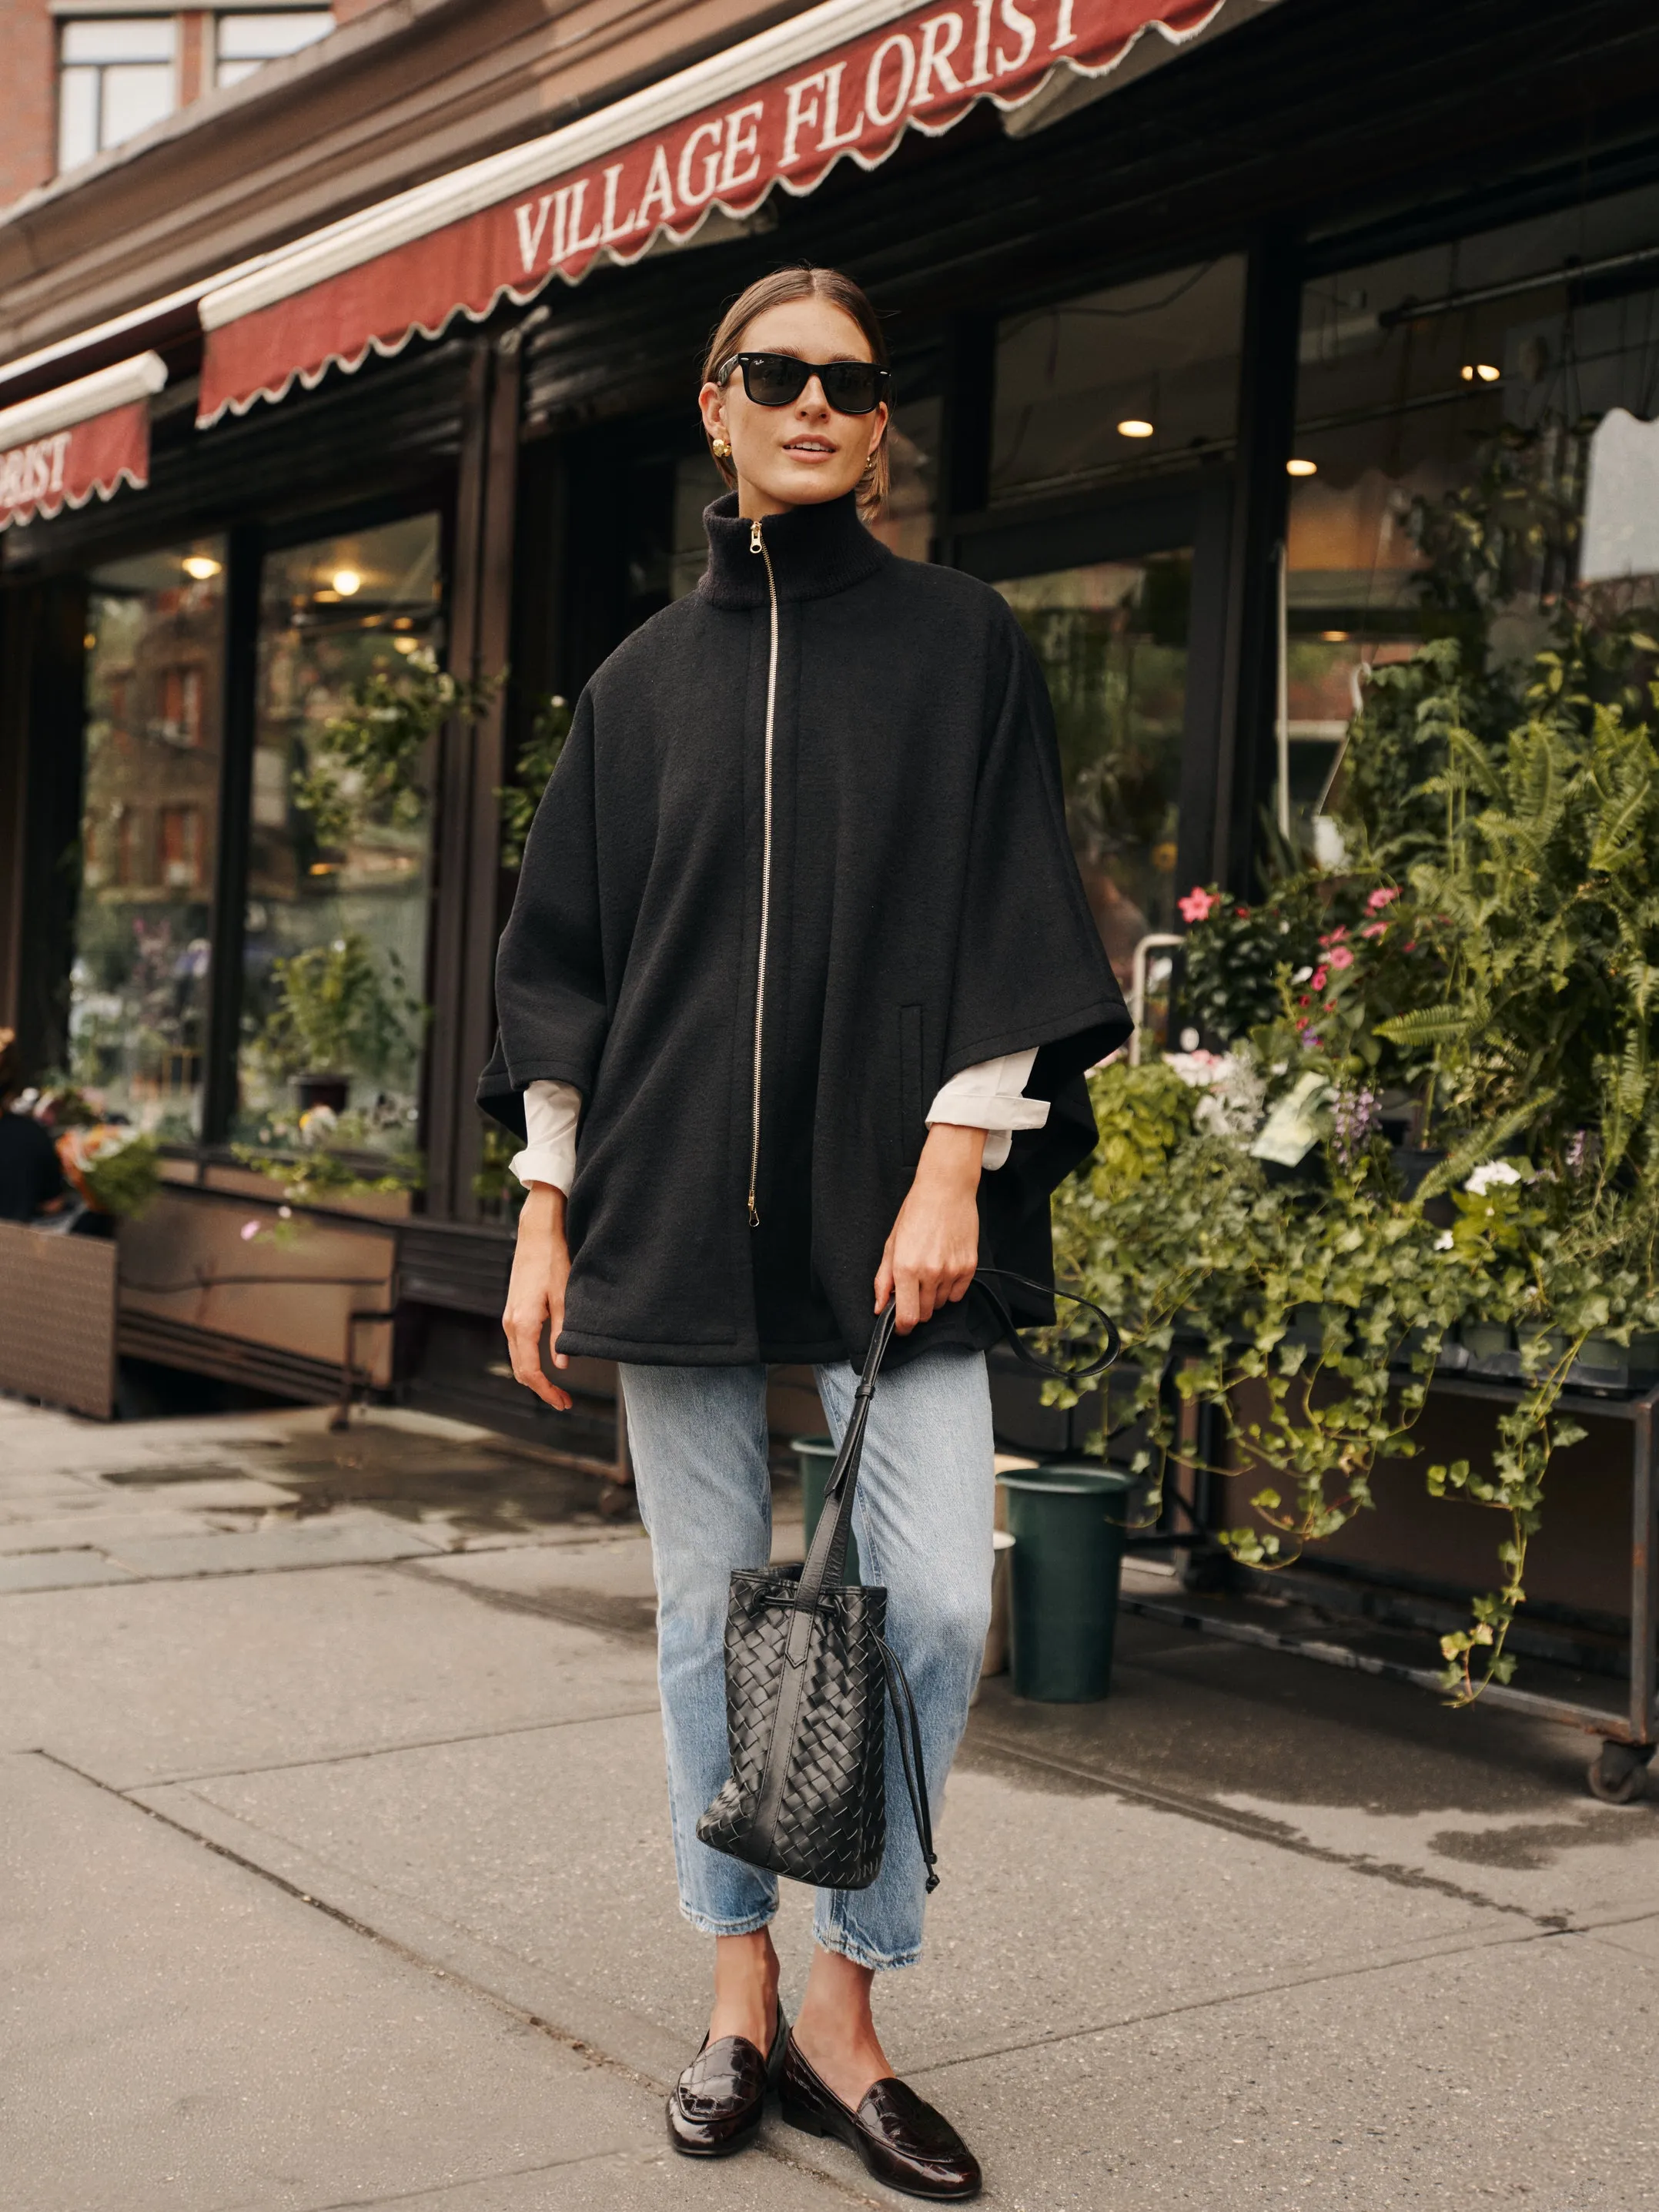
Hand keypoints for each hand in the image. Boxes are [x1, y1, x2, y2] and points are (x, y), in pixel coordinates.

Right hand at [503, 1183, 573, 1408]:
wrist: (537, 1233)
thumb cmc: (554, 1261)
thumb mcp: (566, 1298)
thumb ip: (563, 1334)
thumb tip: (562, 1365)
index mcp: (523, 1323)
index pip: (531, 1371)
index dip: (546, 1392)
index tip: (564, 1403)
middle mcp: (511, 1323)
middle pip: (520, 1370)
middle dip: (540, 1389)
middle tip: (564, 1401)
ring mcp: (509, 1317)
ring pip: (517, 1358)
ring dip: (534, 1376)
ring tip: (558, 1388)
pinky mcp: (513, 1310)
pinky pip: (517, 1345)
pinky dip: (529, 1361)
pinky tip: (546, 1363)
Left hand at [875, 1124, 984, 1333]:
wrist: (945, 1190)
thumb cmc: (916, 1213)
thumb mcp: (891, 1245)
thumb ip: (883, 1279)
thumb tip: (879, 1306)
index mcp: (905, 1268)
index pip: (907, 1317)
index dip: (903, 1328)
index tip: (901, 1326)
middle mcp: (930, 1273)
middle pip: (925, 1313)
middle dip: (917, 1307)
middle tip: (914, 1287)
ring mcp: (952, 1270)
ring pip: (941, 1304)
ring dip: (933, 1296)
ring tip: (930, 1269)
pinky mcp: (969, 1267)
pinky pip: (958, 1294)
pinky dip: (950, 1288)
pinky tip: (945, 1267)